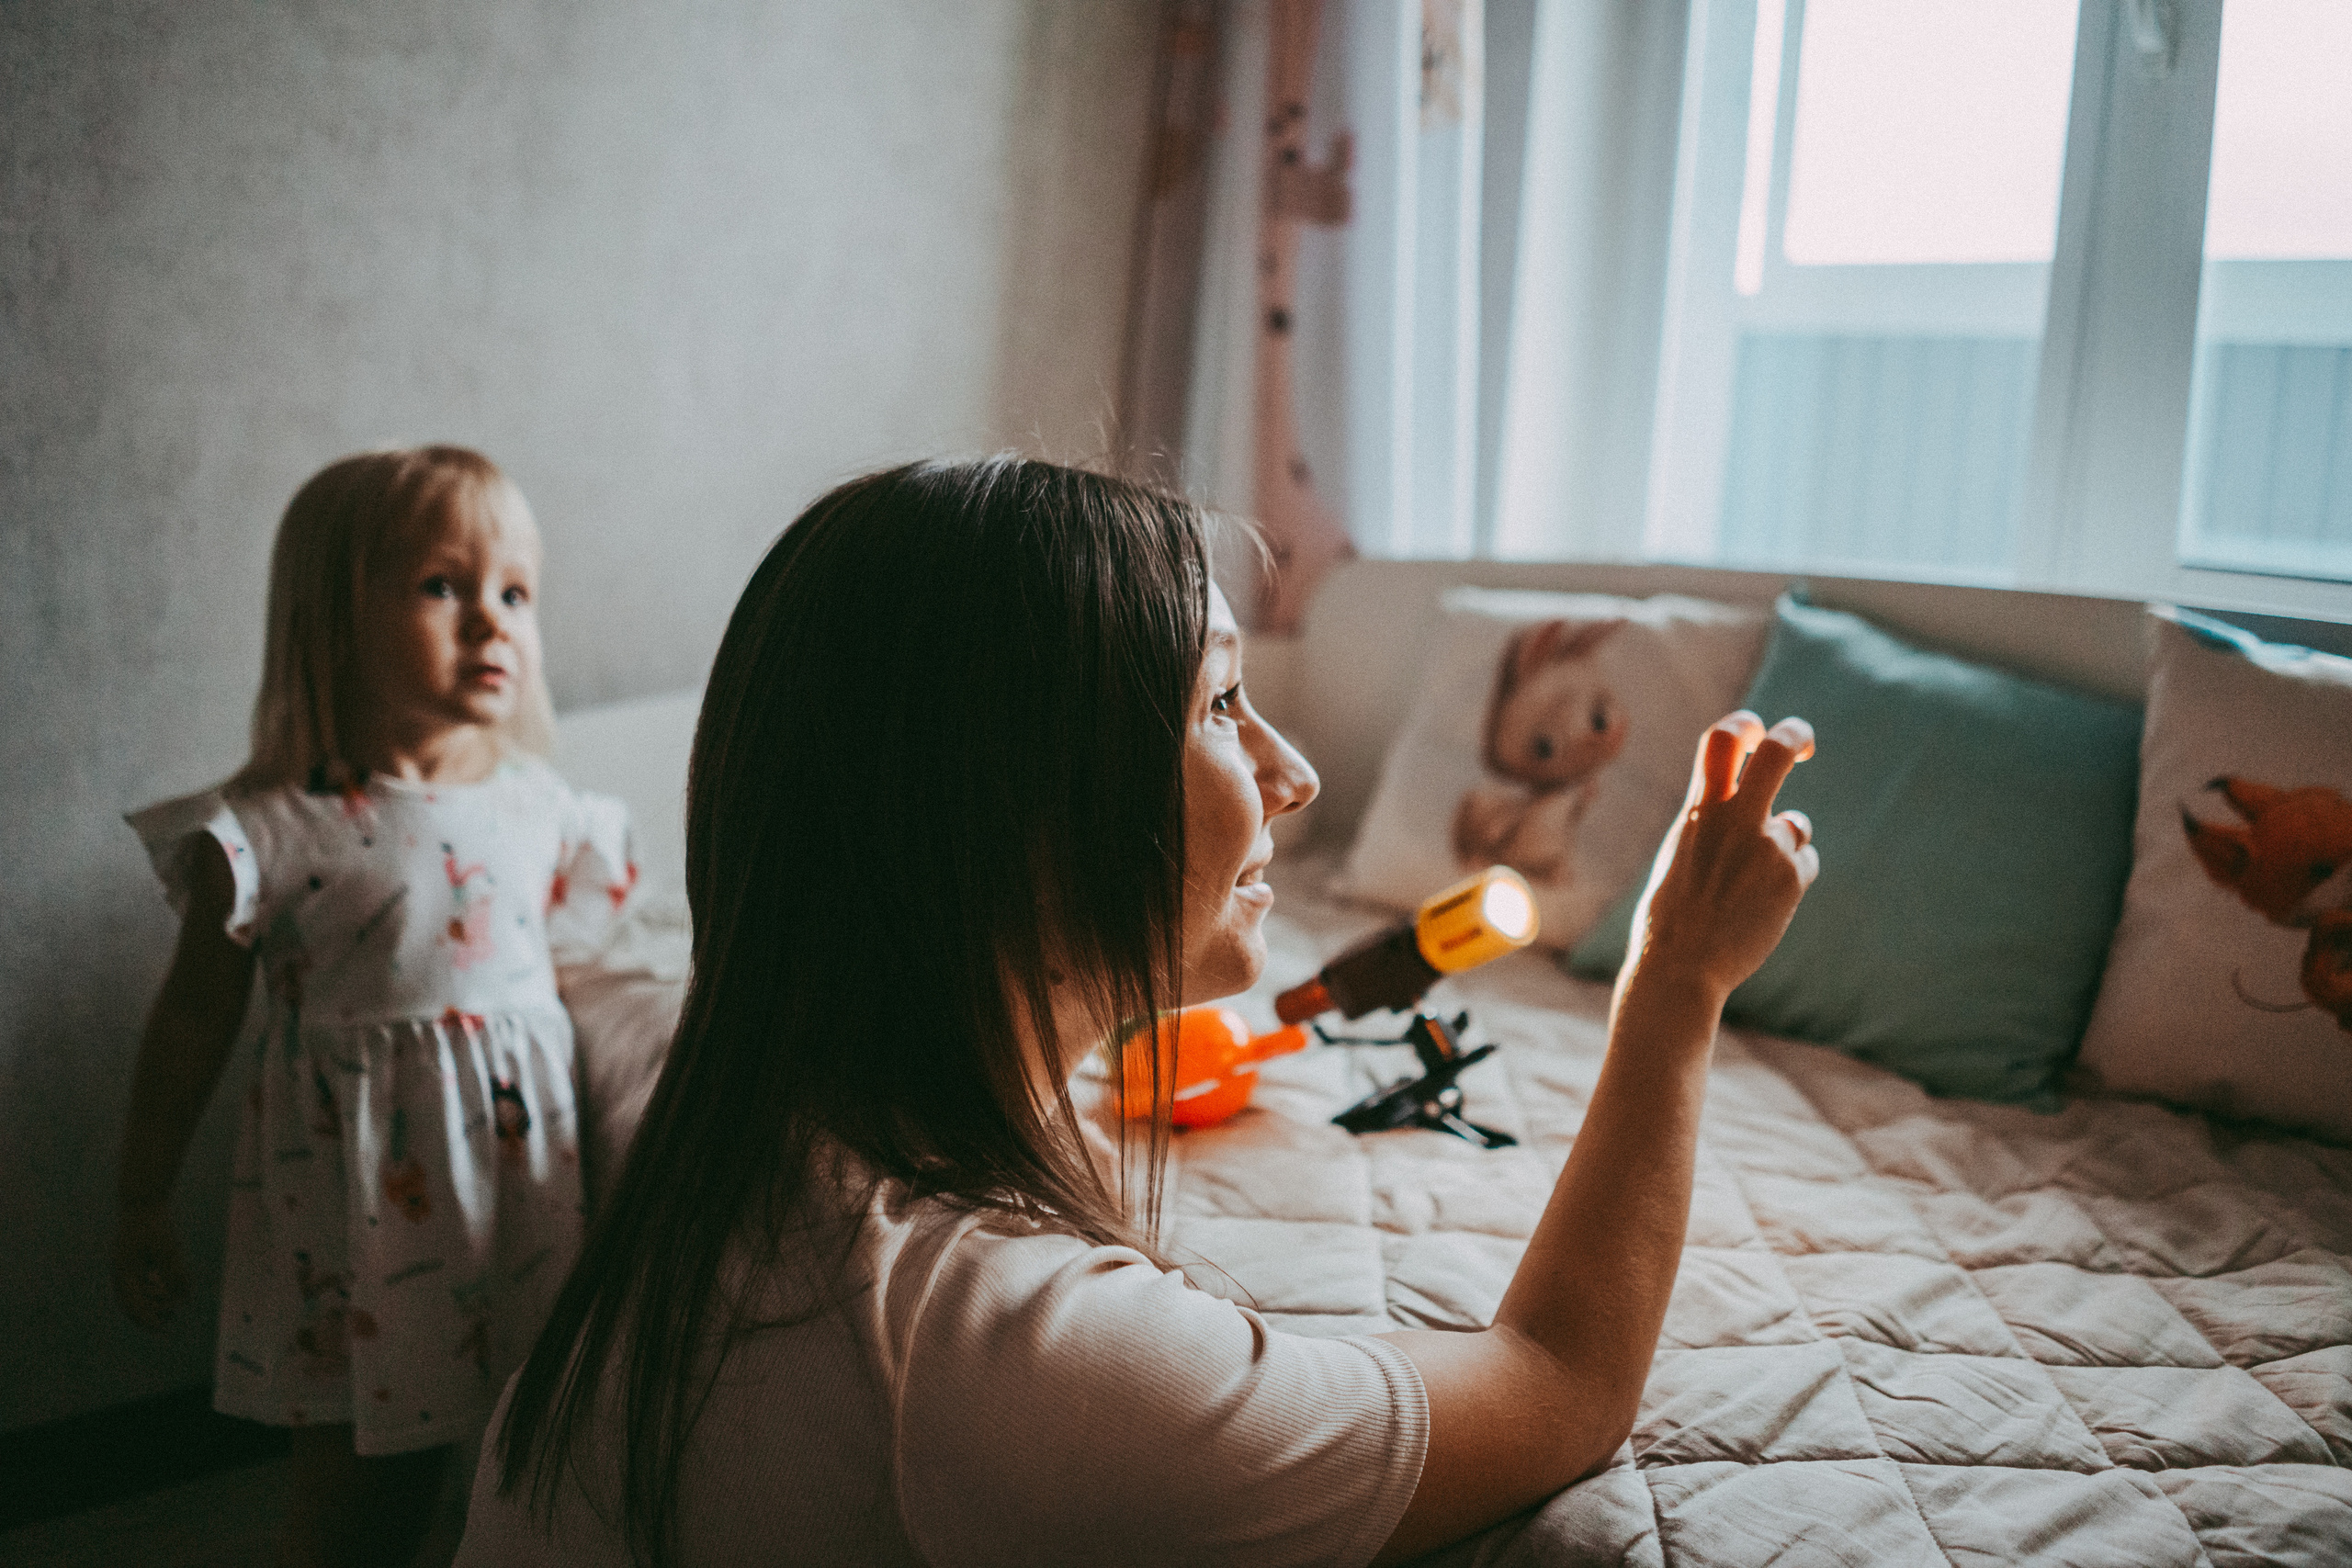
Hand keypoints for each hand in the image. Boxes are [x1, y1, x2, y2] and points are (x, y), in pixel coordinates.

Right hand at [113, 1203, 188, 1330]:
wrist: (143, 1199)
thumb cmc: (156, 1224)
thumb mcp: (169, 1250)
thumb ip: (175, 1275)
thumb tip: (183, 1301)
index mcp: (124, 1273)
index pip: (133, 1306)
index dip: (148, 1320)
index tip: (163, 1330)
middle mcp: (121, 1271)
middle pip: (132, 1302)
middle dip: (149, 1314)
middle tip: (170, 1321)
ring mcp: (126, 1264)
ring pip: (136, 1291)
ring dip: (153, 1300)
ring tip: (171, 1306)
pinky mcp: (134, 1257)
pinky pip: (140, 1279)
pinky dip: (153, 1287)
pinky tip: (168, 1289)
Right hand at [1627, 712, 1818, 1000]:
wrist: (1680, 968)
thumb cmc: (1669, 917)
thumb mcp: (1679, 852)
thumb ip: (1706, 820)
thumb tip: (1729, 797)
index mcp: (1698, 811)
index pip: (1722, 738)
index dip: (1745, 724)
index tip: (1755, 735)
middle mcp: (1734, 819)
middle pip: (1777, 749)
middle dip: (1797, 734)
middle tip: (1804, 743)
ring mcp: (1766, 846)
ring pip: (1797, 824)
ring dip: (1784, 847)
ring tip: (1750, 889)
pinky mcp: (1790, 877)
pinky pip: (1804, 863)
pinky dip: (1789, 881)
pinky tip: (1761, 909)